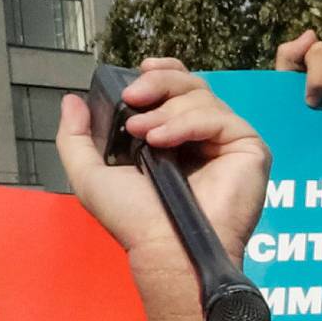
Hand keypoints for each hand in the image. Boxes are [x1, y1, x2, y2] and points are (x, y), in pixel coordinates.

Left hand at [56, 62, 272, 289]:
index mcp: (174, 139)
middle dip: (159, 84)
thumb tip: (71, 100)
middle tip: (133, 99)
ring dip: (166, 109)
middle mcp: (203, 139)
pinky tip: (163, 141)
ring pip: (202, 97)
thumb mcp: (90, 176)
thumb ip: (74, 138)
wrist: (164, 249)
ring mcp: (228, 144)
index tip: (140, 71)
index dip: (162, 73)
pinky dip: (186, 123)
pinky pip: (219, 118)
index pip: (177, 90)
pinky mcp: (250, 150)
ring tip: (144, 136)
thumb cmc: (134, 222)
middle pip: (191, 85)